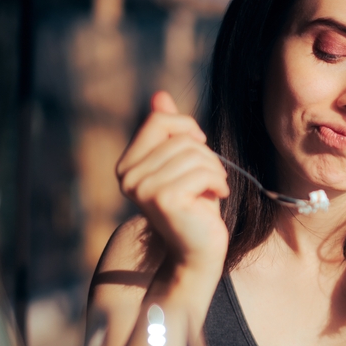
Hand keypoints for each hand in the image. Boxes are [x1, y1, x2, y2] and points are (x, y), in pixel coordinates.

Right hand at [116, 91, 229, 275]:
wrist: (199, 250)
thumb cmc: (195, 206)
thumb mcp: (182, 164)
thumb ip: (168, 133)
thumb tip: (160, 95)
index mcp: (127, 164)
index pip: (158, 121)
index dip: (187, 127)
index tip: (201, 144)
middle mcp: (129, 176)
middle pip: (181, 139)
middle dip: (207, 156)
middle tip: (212, 178)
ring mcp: (143, 188)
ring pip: (194, 155)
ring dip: (215, 171)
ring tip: (214, 188)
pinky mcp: (164, 199)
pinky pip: (202, 172)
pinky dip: (218, 182)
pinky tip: (217, 196)